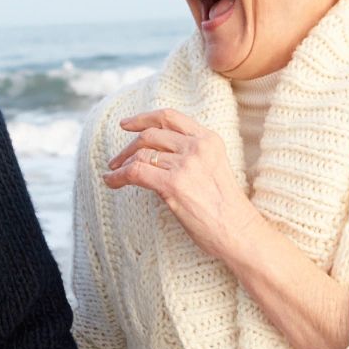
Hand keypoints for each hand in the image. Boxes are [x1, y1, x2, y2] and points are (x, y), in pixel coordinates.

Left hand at [104, 109, 261, 261]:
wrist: (238, 231)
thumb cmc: (226, 208)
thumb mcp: (214, 168)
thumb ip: (191, 155)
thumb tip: (155, 155)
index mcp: (209, 139)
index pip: (170, 117)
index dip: (143, 118)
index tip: (127, 124)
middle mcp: (197, 147)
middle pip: (151, 135)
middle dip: (128, 146)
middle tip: (116, 159)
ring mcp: (185, 164)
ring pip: (141, 155)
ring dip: (121, 164)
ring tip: (113, 173)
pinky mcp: (173, 184)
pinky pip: (135, 172)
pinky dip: (118, 176)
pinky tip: (111, 181)